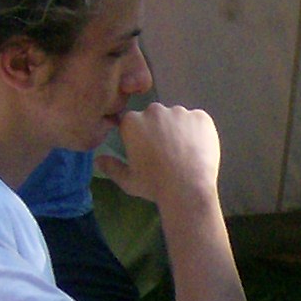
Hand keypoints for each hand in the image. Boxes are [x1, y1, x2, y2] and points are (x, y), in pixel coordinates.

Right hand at [94, 102, 220, 210]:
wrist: (188, 190)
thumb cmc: (154, 186)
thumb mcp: (128, 181)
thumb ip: (112, 167)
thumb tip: (98, 159)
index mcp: (132, 122)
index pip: (133, 122)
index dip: (140, 137)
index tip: (147, 152)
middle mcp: (154, 111)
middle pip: (155, 116)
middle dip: (159, 130)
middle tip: (167, 154)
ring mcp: (179, 111)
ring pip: (177, 118)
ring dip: (179, 130)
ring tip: (185, 154)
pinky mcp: (201, 116)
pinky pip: (198, 121)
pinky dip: (198, 132)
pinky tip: (198, 150)